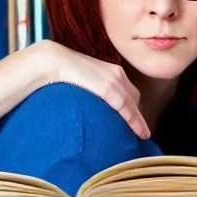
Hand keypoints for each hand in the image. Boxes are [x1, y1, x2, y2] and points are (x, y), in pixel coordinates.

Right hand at [23, 39, 151, 139]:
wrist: (54, 61)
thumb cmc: (63, 71)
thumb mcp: (84, 78)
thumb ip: (92, 87)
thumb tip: (91, 101)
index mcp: (112, 70)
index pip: (130, 91)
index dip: (134, 107)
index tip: (136, 120)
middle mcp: (118, 74)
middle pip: (135, 98)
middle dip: (138, 114)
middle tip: (137, 129)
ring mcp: (114, 81)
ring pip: (134, 105)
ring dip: (139, 121)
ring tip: (142, 135)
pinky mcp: (109, 89)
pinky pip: (127, 109)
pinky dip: (136, 121)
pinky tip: (141, 133)